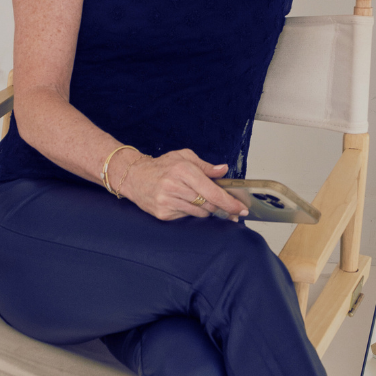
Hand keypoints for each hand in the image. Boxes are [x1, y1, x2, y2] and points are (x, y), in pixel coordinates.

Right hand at [115, 149, 247, 220]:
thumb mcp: (184, 157)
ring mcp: (167, 201)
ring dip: (207, 210)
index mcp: (183, 170)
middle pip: (208, 204)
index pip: (212, 192)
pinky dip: (191, 212)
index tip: (241, 209)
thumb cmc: (162, 166)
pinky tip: (185, 203)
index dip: (229, 202)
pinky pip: (186, 217)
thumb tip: (223, 170)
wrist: (134, 176)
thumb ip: (206, 166)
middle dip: (222, 208)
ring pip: (199, 213)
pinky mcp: (163, 213)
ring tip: (203, 202)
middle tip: (231, 210)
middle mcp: (174, 186)